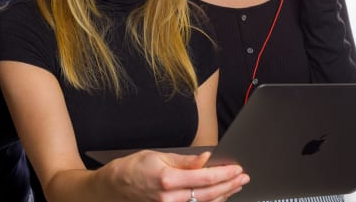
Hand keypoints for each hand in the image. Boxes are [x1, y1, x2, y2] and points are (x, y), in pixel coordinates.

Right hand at [103, 150, 248, 201]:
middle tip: (243, 178)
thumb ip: (184, 161)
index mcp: (167, 180)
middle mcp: (170, 199)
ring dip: (223, 195)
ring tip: (236, 186)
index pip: (205, 178)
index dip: (224, 174)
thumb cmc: (131, 168)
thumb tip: (206, 159)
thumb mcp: (157, 156)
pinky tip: (219, 197)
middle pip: (208, 194)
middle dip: (229, 185)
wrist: (112, 188)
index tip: (237, 169)